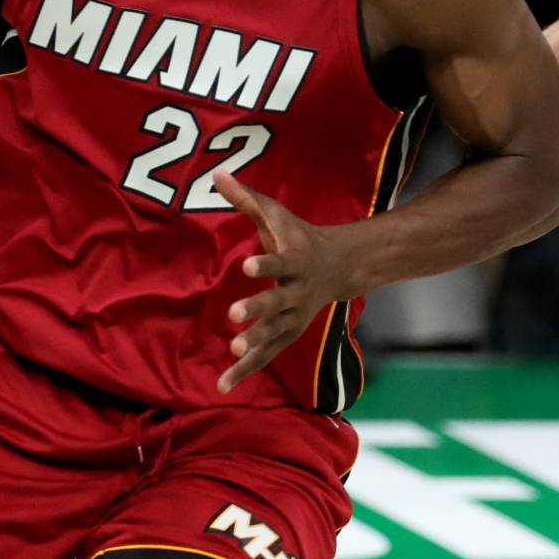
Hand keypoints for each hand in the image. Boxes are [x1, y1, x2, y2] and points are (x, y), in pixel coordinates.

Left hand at [216, 171, 357, 393]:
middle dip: (258, 309)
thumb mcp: (278, 215)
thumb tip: (216, 173)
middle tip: (234, 315)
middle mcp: (298, 291)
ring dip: (255, 344)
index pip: (280, 262)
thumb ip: (247, 198)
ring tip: (234, 351)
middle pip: (278, 302)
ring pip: (275, 333)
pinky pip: (268, 355)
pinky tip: (224, 385)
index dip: (266, 265)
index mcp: (296, 261)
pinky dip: (247, 370)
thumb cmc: (300, 237)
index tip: (247, 266)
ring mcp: (295, 316)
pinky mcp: (289, 334)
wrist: (342, 266)